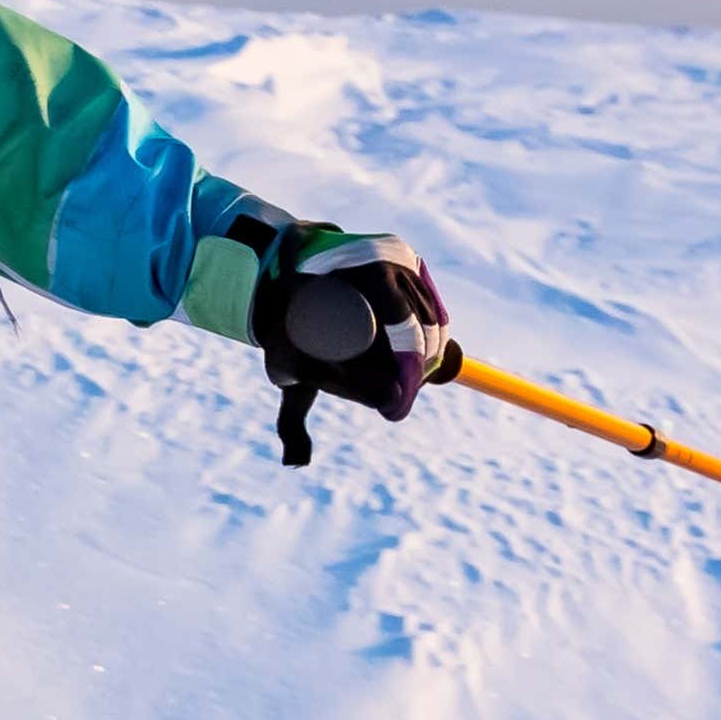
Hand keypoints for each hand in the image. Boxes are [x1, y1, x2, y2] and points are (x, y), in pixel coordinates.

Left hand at [244, 216, 453, 465]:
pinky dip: (435, 331)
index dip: (406, 376)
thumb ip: (288, 420)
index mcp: (350, 280)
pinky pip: (432, 303)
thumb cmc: (288, 328)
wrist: (288, 275)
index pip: (399, 332)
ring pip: (429, 318)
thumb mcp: (285, 366)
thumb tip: (295, 463)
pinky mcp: (408, 257)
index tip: (394, 410)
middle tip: (398, 401)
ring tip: (408, 384)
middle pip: (416, 329)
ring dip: (428, 354)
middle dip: (414, 373)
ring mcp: (396, 256)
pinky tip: (428, 356)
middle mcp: (378, 261)